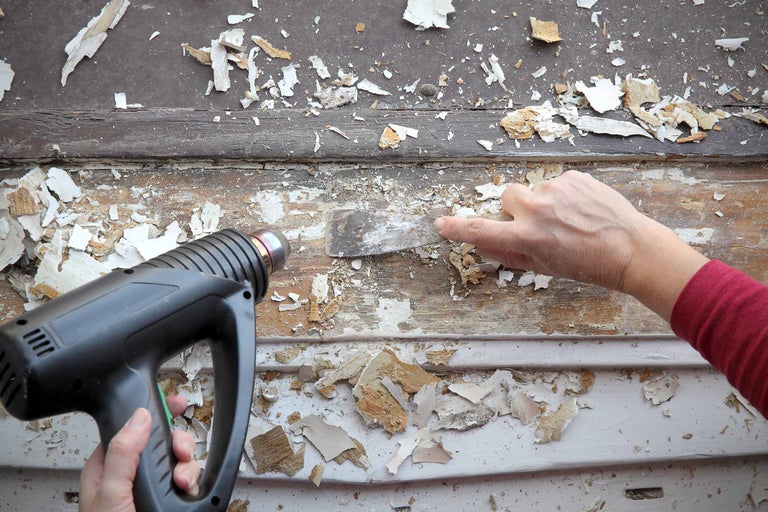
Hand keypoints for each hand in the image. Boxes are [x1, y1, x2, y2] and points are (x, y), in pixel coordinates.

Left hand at [79, 395, 199, 511]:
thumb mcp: (111, 495)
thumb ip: (123, 453)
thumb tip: (140, 416)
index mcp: (106, 468)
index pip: (131, 426)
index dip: (155, 412)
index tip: (176, 403)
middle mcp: (129, 477)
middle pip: (160, 442)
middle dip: (177, 445)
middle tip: (180, 453)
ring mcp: (149, 491)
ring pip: (178, 462)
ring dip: (188, 467)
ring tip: (183, 482)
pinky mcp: (168, 503)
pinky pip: (189, 482)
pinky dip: (194, 483)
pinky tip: (188, 490)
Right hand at [434, 170, 708, 320]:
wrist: (631, 249)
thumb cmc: (588, 265)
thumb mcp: (544, 268)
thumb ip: (509, 254)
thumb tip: (485, 244)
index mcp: (526, 238)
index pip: (480, 231)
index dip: (457, 228)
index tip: (441, 224)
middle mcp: (536, 210)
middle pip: (507, 197)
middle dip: (516, 208)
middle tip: (537, 224)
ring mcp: (555, 190)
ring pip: (533, 190)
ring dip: (542, 202)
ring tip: (569, 219)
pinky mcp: (573, 178)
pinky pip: (556, 183)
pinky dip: (563, 195)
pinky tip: (581, 210)